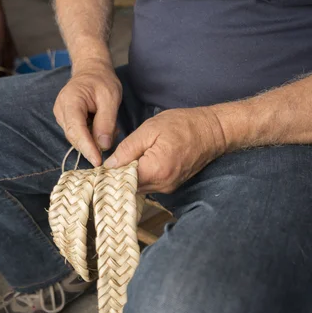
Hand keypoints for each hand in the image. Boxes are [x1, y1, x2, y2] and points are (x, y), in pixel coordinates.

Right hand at [54, 60, 121, 165]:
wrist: (91, 70)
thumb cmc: (102, 80)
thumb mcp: (110, 98)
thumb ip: (106, 122)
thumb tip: (103, 146)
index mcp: (71, 101)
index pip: (76, 130)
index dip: (87, 147)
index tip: (97, 161)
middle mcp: (61, 109)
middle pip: (74, 136)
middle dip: (92, 145)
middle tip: (112, 140)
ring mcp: (61, 115)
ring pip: (76, 137)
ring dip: (93, 139)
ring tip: (110, 128)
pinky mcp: (65, 119)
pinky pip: (77, 133)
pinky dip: (91, 135)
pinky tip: (102, 127)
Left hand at [104, 107, 226, 192]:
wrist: (212, 131)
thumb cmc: (183, 125)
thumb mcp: (149, 130)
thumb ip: (127, 149)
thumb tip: (109, 165)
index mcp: (155, 170)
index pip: (123, 180)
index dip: (109, 174)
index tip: (99, 168)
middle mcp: (162, 184)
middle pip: (130, 186)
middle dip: (118, 176)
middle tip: (107, 163)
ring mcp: (168, 187)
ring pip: (139, 186)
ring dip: (129, 176)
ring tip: (121, 161)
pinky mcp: (172, 184)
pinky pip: (150, 183)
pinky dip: (141, 175)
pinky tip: (137, 163)